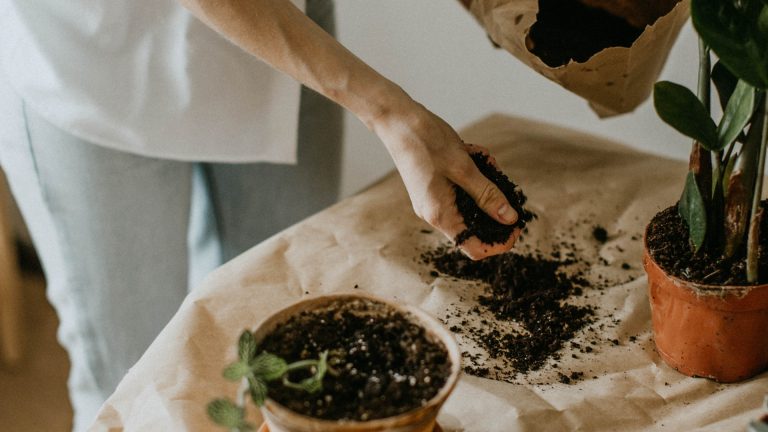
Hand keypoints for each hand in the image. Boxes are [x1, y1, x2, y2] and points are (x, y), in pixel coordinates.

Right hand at [370, 99, 520, 259]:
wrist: (397, 120)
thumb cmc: (426, 141)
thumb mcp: (464, 168)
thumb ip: (487, 195)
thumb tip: (510, 219)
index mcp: (440, 215)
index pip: (474, 248)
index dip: (499, 242)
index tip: (517, 224)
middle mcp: (434, 213)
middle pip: (474, 226)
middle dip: (494, 204)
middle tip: (503, 181)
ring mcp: (433, 201)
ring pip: (470, 203)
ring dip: (484, 183)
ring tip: (485, 158)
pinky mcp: (433, 188)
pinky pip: (461, 189)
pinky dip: (472, 174)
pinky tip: (473, 153)